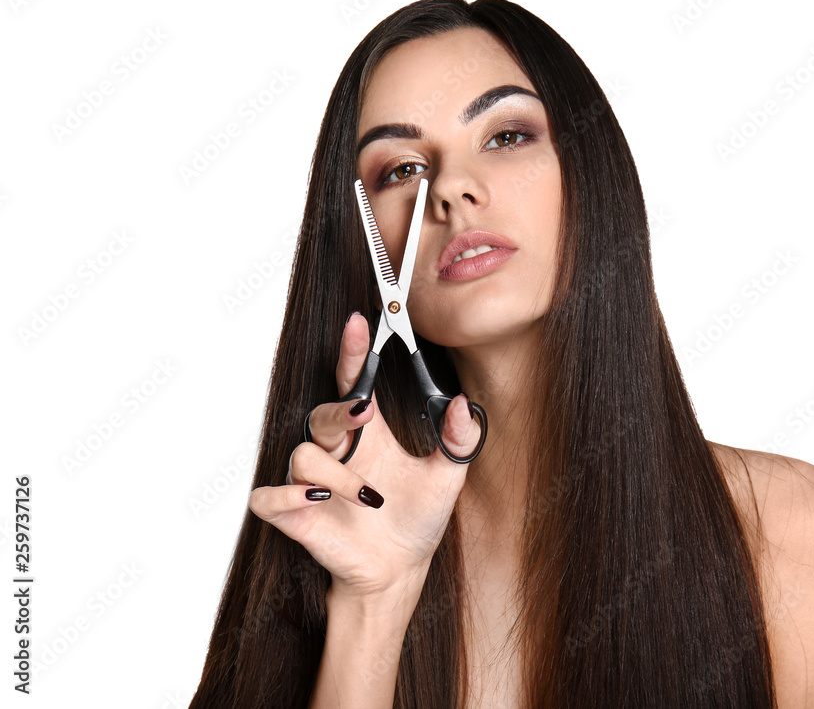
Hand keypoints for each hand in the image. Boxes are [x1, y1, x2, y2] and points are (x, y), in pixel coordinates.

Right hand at [248, 313, 480, 599]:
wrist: (399, 572)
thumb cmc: (416, 520)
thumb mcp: (447, 478)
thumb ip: (459, 441)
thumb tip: (463, 405)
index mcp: (370, 435)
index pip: (354, 383)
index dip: (353, 351)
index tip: (359, 323)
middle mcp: (339, 451)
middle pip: (323, 413)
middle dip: (340, 410)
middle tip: (365, 414)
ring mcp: (311, 482)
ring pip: (304, 455)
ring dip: (336, 474)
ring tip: (368, 497)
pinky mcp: (294, 514)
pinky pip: (269, 496)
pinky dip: (286, 496)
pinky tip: (314, 500)